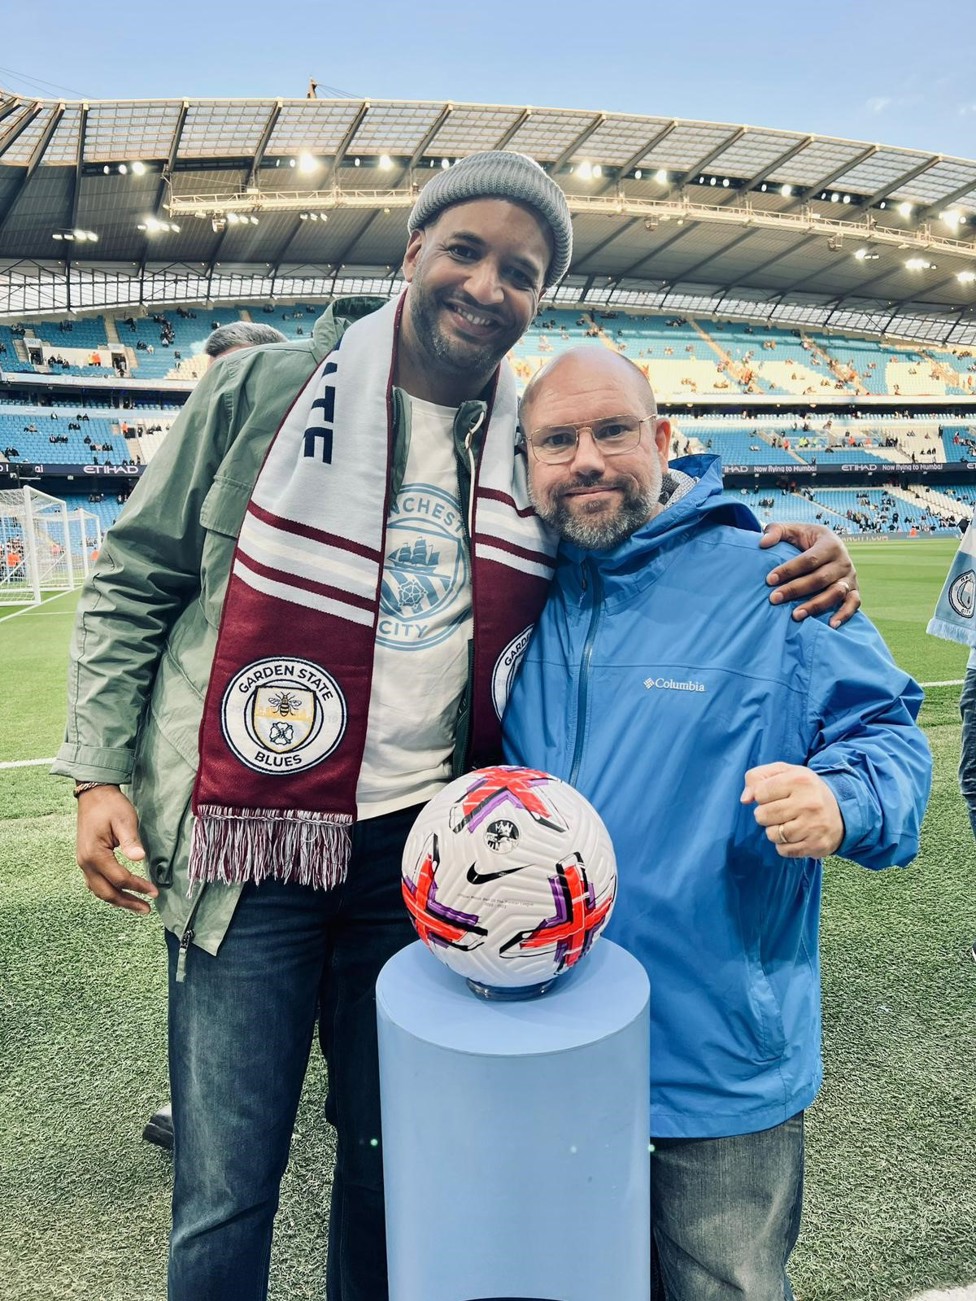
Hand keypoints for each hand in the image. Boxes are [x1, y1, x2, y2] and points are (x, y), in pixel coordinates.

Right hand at [75, 785, 157, 914]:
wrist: (93, 794)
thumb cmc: (110, 805)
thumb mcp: (125, 819)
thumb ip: (131, 840)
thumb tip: (140, 858)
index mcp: (94, 854)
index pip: (119, 878)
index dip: (138, 887)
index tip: (155, 892)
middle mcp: (85, 862)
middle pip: (106, 892)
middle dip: (127, 902)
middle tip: (146, 910)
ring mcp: (83, 863)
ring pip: (99, 891)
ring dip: (118, 900)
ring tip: (137, 906)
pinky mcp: (86, 860)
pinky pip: (96, 883)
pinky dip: (109, 891)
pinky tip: (121, 894)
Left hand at [741, 762, 843, 857]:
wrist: (843, 812)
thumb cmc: (805, 790)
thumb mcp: (784, 773)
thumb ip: (758, 777)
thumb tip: (745, 799)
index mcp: (800, 779)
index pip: (760, 792)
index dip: (761, 795)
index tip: (774, 795)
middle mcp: (809, 802)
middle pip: (762, 815)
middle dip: (764, 815)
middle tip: (779, 811)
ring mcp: (814, 826)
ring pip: (772, 835)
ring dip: (774, 831)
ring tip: (788, 823)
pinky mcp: (816, 845)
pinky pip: (783, 850)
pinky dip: (784, 845)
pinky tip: (795, 836)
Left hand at [760, 522, 859, 626]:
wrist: (828, 545)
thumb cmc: (805, 540)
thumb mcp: (792, 530)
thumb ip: (776, 531)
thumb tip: (763, 543)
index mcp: (830, 544)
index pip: (809, 560)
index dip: (789, 570)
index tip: (769, 580)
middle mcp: (843, 561)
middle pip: (820, 578)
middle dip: (795, 589)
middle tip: (774, 598)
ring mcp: (849, 577)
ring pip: (835, 593)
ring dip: (816, 605)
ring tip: (795, 615)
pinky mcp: (854, 590)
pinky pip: (853, 603)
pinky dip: (844, 614)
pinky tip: (831, 625)